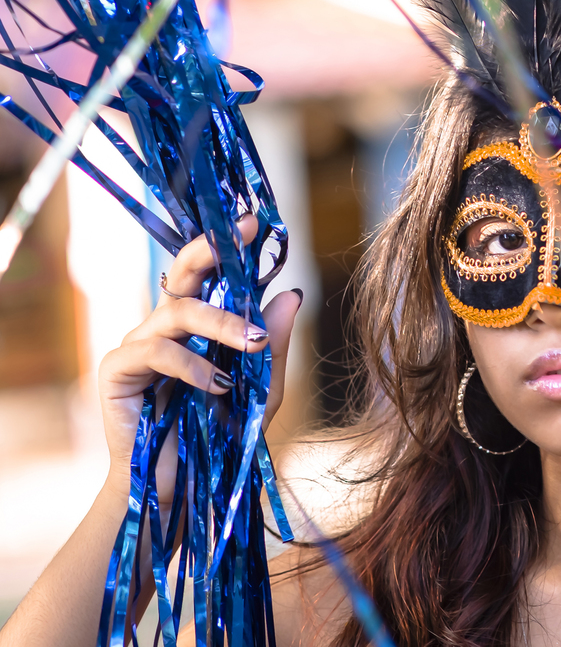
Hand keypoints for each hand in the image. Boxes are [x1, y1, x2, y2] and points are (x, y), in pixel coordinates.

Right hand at [97, 215, 302, 505]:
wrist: (184, 489)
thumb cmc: (220, 437)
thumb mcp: (262, 389)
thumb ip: (273, 343)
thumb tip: (293, 292)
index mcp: (198, 325)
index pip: (210, 274)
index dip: (225, 244)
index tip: (253, 221)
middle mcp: (165, 326)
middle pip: (182, 273)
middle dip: (210, 252)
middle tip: (240, 240)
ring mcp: (138, 345)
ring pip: (177, 311)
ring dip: (219, 324)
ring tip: (251, 345)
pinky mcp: (117, 370)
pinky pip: (156, 351)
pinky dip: (191, 365)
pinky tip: (217, 386)